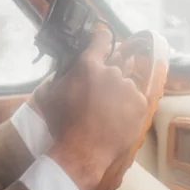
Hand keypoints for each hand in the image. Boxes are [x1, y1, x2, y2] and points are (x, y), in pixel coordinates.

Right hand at [33, 30, 147, 189]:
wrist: (82, 151)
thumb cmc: (62, 124)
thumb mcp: (49, 94)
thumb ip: (57, 75)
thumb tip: (62, 67)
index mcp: (87, 65)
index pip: (101, 39)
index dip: (102, 38)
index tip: (103, 38)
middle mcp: (111, 71)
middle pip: (114, 66)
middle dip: (108, 77)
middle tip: (99, 95)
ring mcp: (128, 87)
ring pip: (125, 84)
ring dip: (118, 93)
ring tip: (107, 112)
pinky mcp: (140, 103)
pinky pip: (135, 99)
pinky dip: (128, 107)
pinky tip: (116, 119)